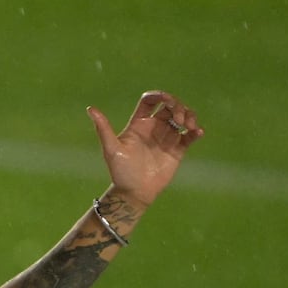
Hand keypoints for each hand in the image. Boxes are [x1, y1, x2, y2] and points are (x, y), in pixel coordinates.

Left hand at [87, 91, 204, 206]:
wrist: (134, 192)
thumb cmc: (120, 171)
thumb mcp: (111, 148)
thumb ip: (103, 128)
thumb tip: (90, 108)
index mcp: (138, 123)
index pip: (150, 101)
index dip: (160, 95)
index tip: (167, 101)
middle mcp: (154, 127)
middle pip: (170, 106)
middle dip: (178, 106)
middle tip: (178, 119)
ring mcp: (167, 137)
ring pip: (183, 118)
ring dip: (189, 116)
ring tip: (188, 126)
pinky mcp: (177, 149)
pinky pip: (190, 136)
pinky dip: (196, 131)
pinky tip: (197, 133)